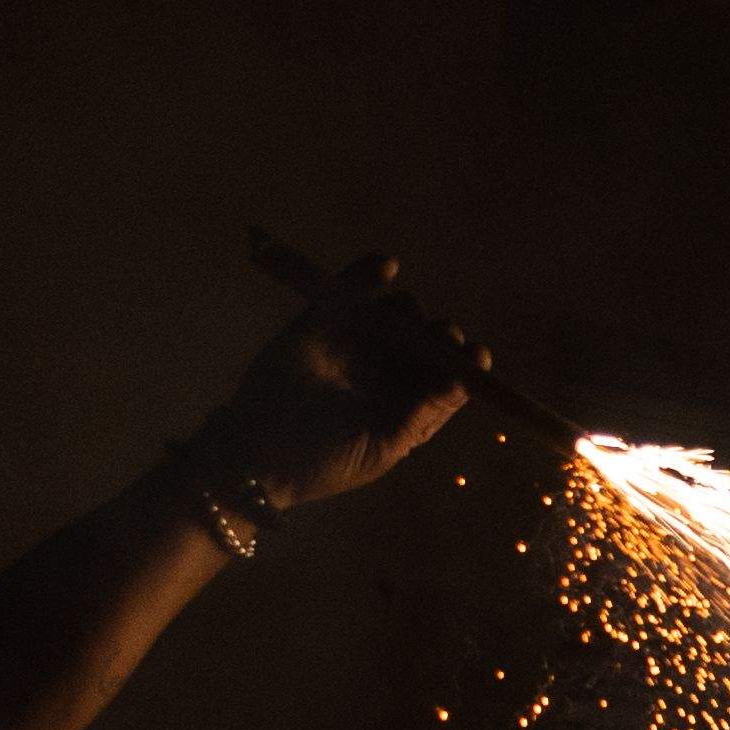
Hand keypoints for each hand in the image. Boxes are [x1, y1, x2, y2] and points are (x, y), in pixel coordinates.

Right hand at [191, 256, 474, 510]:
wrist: (254, 454)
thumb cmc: (320, 463)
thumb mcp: (379, 447)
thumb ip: (419, 415)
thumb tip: (459, 383)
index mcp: (408, 407)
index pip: (448, 379)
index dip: (465, 365)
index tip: (475, 357)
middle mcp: (388, 373)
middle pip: (427, 342)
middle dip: (439, 336)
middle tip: (440, 337)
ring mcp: (357, 345)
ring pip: (396, 314)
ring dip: (408, 309)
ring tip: (404, 316)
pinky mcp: (323, 321)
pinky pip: (351, 289)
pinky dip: (368, 273)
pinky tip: (385, 266)